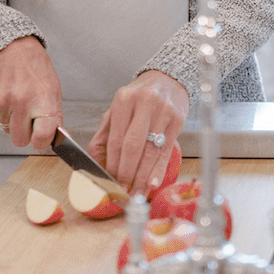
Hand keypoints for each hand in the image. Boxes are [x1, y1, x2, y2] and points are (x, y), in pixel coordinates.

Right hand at [0, 34, 63, 149]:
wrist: (10, 43)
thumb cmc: (34, 64)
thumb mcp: (53, 86)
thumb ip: (54, 113)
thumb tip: (55, 137)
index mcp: (42, 98)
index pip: (42, 137)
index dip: (42, 141)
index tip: (41, 136)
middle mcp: (21, 102)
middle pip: (19, 141)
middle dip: (25, 133)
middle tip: (28, 117)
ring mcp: (2, 101)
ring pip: (7, 129)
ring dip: (12, 119)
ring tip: (17, 98)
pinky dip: (2, 110)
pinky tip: (7, 93)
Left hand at [89, 69, 190, 198]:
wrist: (168, 78)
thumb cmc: (139, 98)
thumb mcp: (119, 108)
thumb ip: (105, 133)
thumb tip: (96, 162)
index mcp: (124, 99)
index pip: (116, 139)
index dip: (112, 165)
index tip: (111, 182)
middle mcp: (143, 102)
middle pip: (132, 146)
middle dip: (127, 173)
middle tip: (123, 191)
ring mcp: (162, 111)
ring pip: (150, 151)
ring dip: (142, 177)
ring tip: (136, 194)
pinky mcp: (177, 120)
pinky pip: (166, 150)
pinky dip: (158, 170)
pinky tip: (153, 183)